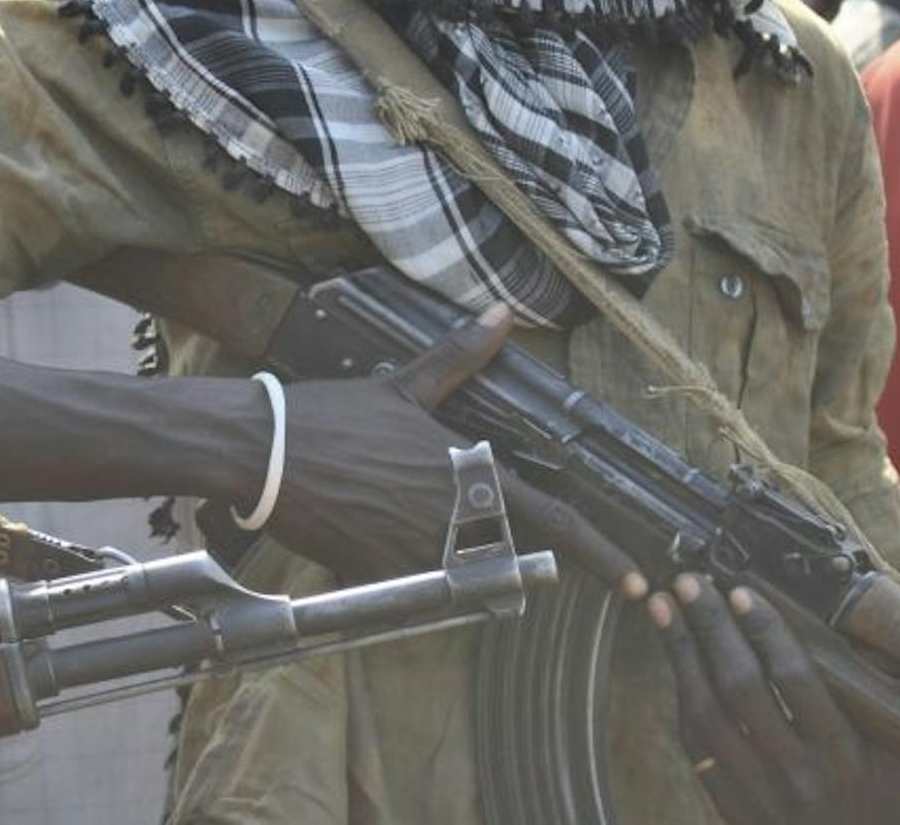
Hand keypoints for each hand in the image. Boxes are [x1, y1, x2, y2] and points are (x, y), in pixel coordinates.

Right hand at [270, 305, 641, 589]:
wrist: (264, 452)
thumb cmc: (331, 416)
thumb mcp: (402, 386)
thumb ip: (459, 357)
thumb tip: (501, 313)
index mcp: (470, 469)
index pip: (554, 518)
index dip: (602, 554)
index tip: (635, 583)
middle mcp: (455, 516)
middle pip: (496, 549)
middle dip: (479, 542)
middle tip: (422, 511)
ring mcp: (420, 550)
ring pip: (452, 569)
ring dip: (432, 553)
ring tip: (381, 513)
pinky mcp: (382, 576)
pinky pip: (406, 586)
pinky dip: (390, 565)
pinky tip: (355, 529)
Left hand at [651, 575, 899, 824]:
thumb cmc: (883, 810)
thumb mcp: (897, 762)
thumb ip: (867, 706)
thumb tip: (839, 633)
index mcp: (844, 758)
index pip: (796, 678)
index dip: (765, 629)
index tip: (744, 592)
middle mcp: (796, 772)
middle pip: (741, 685)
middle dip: (711, 626)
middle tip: (691, 583)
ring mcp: (756, 789)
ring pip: (704, 708)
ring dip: (680, 650)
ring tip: (663, 605)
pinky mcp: (728, 799)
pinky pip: (695, 738)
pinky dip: (682, 690)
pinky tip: (675, 655)